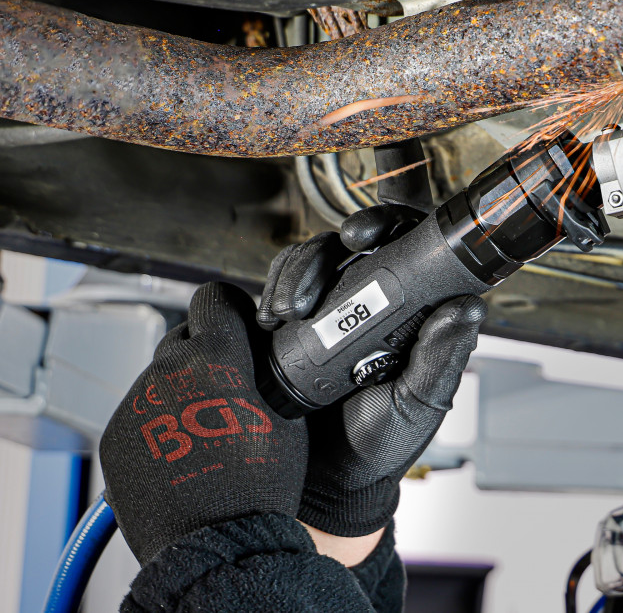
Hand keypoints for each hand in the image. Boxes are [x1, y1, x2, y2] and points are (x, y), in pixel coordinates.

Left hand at [100, 282, 307, 564]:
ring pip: (161, 378)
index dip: (230, 310)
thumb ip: (266, 374)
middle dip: (206, 356)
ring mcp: (136, 404)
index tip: (236, 323)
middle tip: (229, 392)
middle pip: (184, 339)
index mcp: (216, 359)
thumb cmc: (258, 486)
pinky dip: (159, 424)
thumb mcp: (287, 418)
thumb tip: (260, 353)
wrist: (216, 544)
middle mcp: (168, 372)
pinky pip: (140, 413)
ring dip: (182, 392)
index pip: (214, 299)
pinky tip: (183, 453)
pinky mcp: (114, 435)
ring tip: (207, 433)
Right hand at [257, 205, 487, 536]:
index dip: (391, 223)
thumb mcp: (418, 402)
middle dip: (334, 244)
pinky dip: (272, 292)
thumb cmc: (383, 442)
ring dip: (298, 272)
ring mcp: (329, 312)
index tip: (371, 233)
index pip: (409, 248)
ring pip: (313, 261)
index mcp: (413, 313)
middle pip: (352, 245)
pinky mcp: (292, 328)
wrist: (327, 483)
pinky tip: (270, 319)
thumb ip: (439, 358)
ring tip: (289, 312)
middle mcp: (372, 304)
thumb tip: (468, 307)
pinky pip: (280, 289)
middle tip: (330, 257)